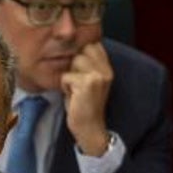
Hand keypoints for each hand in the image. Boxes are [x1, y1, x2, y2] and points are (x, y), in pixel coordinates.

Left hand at [60, 41, 113, 156]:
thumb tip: (71, 48)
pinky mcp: (88, 83)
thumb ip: (85, 64)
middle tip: (76, 84)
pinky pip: (66, 76)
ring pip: (73, 61)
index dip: (81, 53)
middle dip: (73, 66)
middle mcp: (105, 70)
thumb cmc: (83, 105)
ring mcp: (98, 76)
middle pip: (81, 50)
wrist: (89, 128)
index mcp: (107, 67)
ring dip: (69, 76)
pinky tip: (72, 97)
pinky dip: (65, 87)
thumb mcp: (88, 80)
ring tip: (74, 90)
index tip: (79, 70)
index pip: (92, 44)